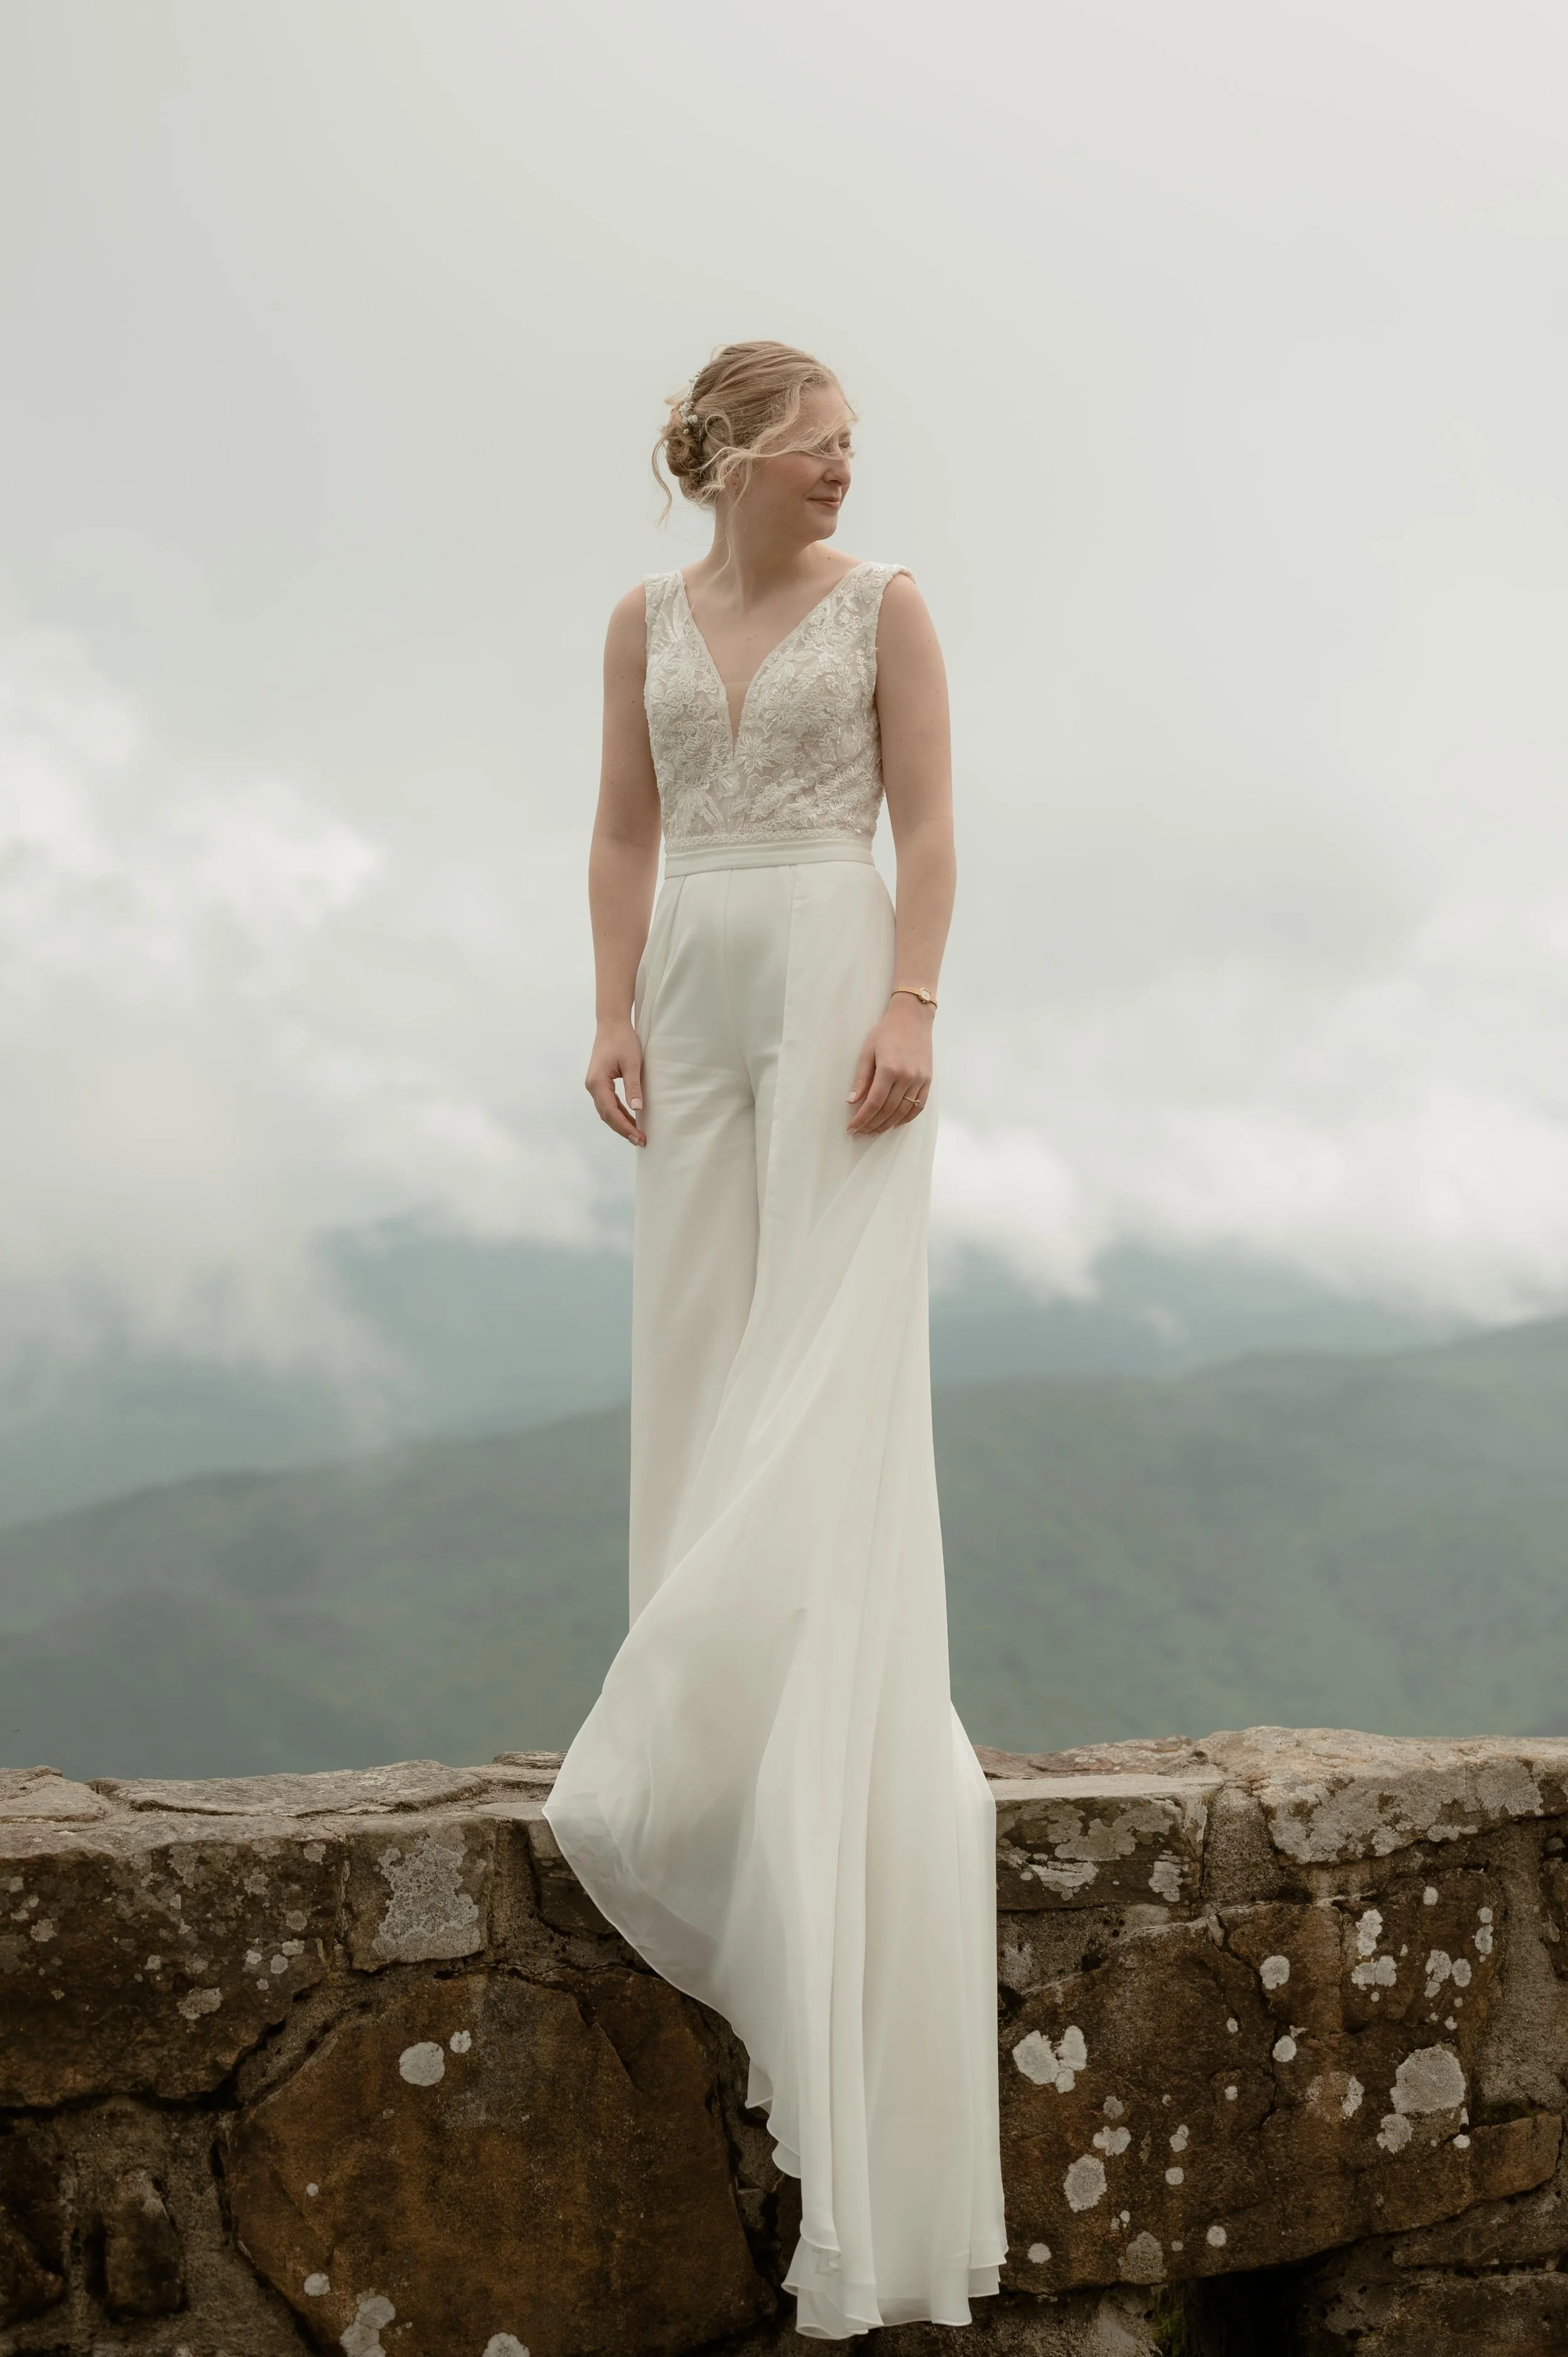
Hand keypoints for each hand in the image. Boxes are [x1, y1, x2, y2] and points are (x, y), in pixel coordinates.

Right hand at [586, 1018, 645, 1145]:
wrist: (612, 1023)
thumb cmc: (623, 1040)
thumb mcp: (632, 1063)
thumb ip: (633, 1086)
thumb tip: (638, 1109)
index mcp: (597, 1082)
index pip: (611, 1112)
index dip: (625, 1127)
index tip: (639, 1137)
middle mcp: (592, 1086)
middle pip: (607, 1115)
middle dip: (623, 1129)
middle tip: (641, 1141)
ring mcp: (594, 1084)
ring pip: (606, 1111)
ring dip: (621, 1123)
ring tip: (637, 1134)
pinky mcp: (599, 1082)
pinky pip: (608, 1103)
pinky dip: (619, 1113)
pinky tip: (631, 1118)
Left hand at [846, 998, 933, 1134]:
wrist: (913, 1017)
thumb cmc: (887, 1031)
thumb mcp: (867, 1051)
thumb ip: (861, 1079)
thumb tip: (852, 1101)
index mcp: (889, 1069)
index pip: (873, 1103)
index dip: (862, 1119)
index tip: (852, 1128)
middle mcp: (906, 1077)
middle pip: (887, 1111)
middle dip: (872, 1125)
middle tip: (860, 1133)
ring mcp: (919, 1080)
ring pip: (902, 1112)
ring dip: (887, 1125)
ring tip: (874, 1131)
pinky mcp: (927, 1080)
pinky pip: (918, 1106)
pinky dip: (906, 1118)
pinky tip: (894, 1123)